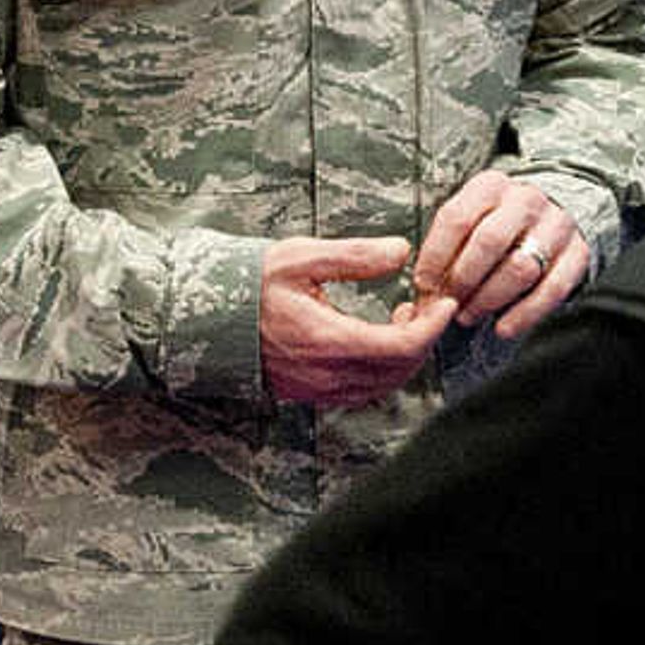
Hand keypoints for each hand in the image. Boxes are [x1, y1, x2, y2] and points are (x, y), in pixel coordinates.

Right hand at [260, 236, 456, 408]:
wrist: (200, 319)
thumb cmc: (248, 284)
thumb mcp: (300, 258)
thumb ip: (354, 256)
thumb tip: (401, 251)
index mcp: (328, 340)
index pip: (402, 346)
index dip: (433, 326)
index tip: (445, 302)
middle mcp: (325, 374)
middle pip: (400, 369)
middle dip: (423, 338)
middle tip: (425, 305)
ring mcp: (316, 389)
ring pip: (384, 384)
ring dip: (404, 355)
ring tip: (402, 317)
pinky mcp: (308, 394)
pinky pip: (361, 392)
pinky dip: (382, 369)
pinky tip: (376, 339)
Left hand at [411, 172, 592, 336]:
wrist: (559, 208)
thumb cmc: (501, 221)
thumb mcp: (473, 215)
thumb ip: (450, 244)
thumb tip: (425, 288)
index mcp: (492, 186)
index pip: (457, 218)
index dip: (435, 256)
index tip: (424, 284)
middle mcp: (527, 200)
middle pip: (489, 243)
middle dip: (462, 280)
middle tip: (447, 304)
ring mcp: (557, 226)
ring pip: (520, 267)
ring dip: (489, 299)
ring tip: (470, 316)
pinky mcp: (579, 253)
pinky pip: (552, 289)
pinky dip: (525, 314)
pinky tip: (504, 328)